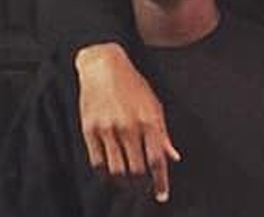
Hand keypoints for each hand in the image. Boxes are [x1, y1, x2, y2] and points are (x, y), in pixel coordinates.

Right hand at [75, 43, 180, 201]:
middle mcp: (129, 127)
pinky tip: (110, 175)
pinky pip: (97, 162)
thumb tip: (173, 157)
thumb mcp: (155, 105)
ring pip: (117, 170)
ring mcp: (108, 130)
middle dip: (142, 186)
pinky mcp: (89, 130)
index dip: (160, 181)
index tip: (162, 195)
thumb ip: (164, 134)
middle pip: (137, 170)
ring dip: (124, 184)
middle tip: (144, 190)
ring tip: (128, 187)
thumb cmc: (133, 86)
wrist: (103, 67)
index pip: (157, 160)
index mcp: (149, 121)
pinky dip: (105, 174)